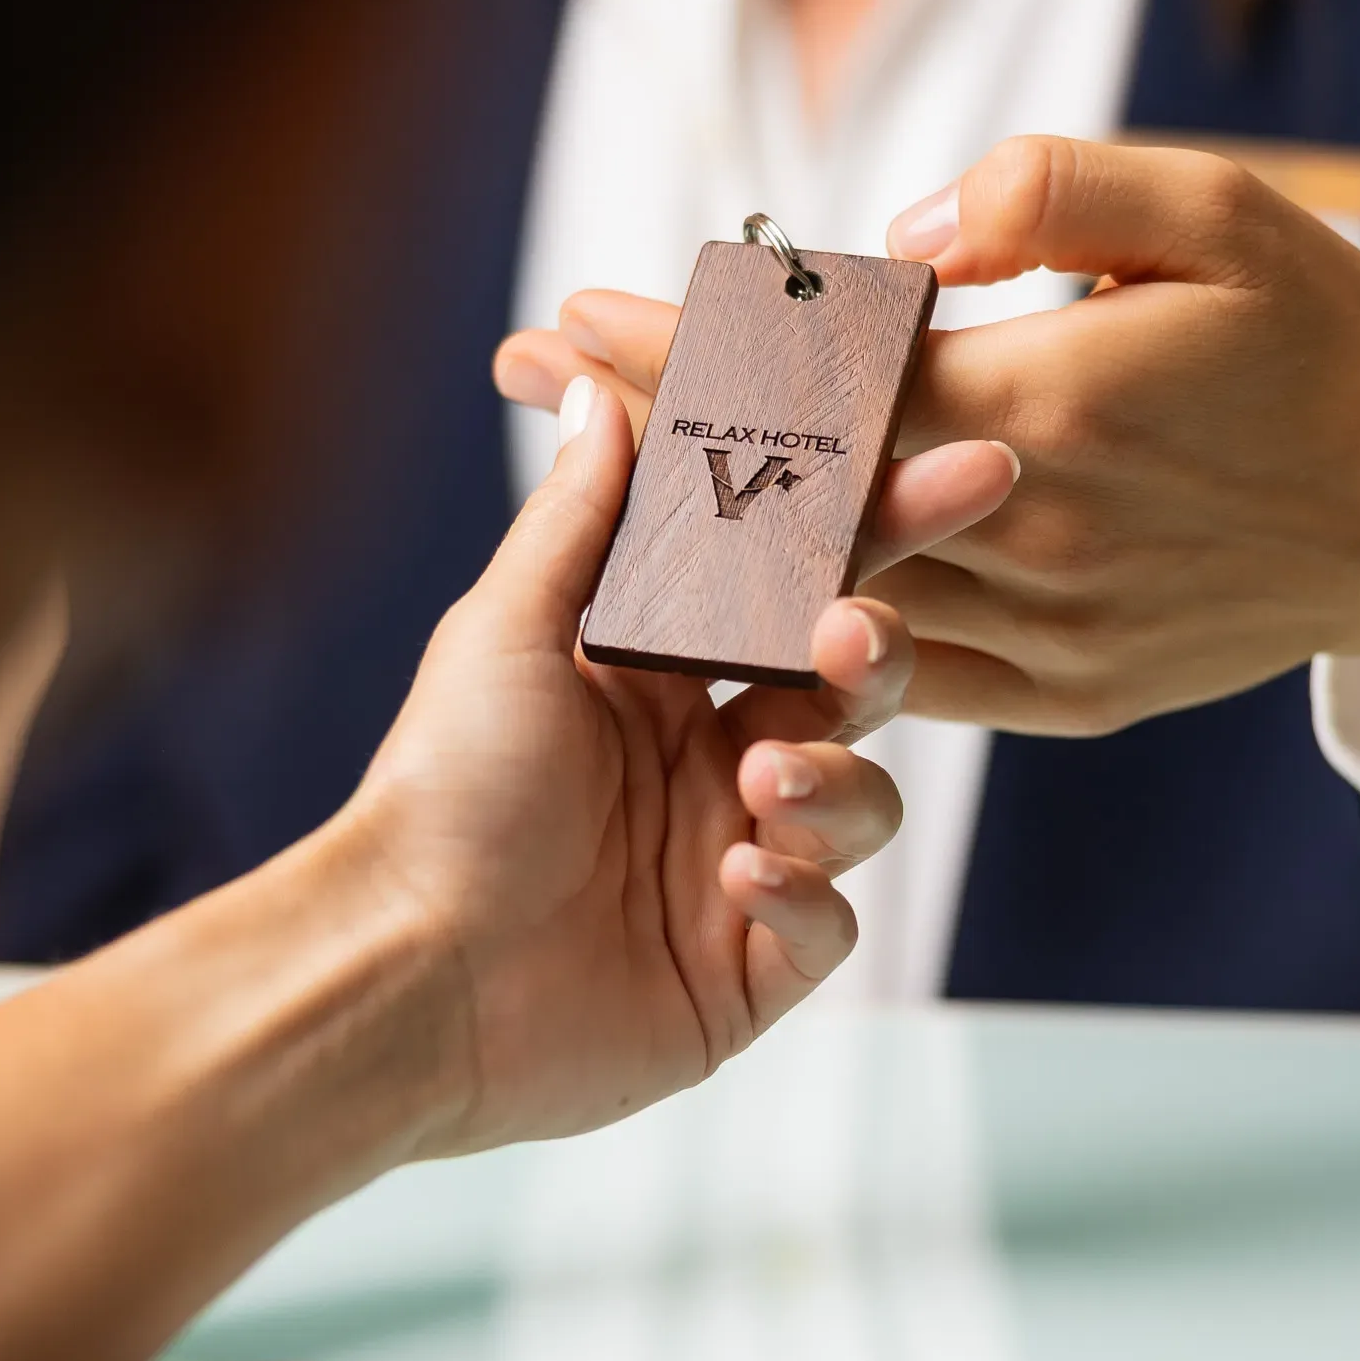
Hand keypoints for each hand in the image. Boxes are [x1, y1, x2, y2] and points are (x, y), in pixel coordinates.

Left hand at [348, 376, 1015, 1152]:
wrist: (404, 971)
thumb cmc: (438, 797)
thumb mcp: (506, 635)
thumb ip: (581, 518)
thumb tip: (603, 386)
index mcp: (659, 680)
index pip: (791, 588)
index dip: (874, 531)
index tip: (955, 468)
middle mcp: (707, 768)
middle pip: (852, 690)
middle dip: (878, 652)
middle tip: (856, 636)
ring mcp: (733, 871)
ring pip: (861, 805)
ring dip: (836, 784)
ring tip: (761, 785)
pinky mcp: (744, 974)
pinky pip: (830, 926)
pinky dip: (807, 896)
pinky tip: (745, 882)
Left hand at [498, 141, 1359, 810]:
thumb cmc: (1332, 339)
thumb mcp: (1218, 213)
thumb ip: (1051, 195)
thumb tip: (903, 240)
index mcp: (1059, 405)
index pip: (821, 383)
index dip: (683, 349)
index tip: (572, 313)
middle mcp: (1037, 535)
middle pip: (795, 496)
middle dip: (649, 431)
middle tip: (536, 377)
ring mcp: (1052, 633)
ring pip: (834, 597)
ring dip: (704, 538)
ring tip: (598, 470)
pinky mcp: (1071, 697)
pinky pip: (909, 671)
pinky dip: (809, 627)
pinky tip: (724, 580)